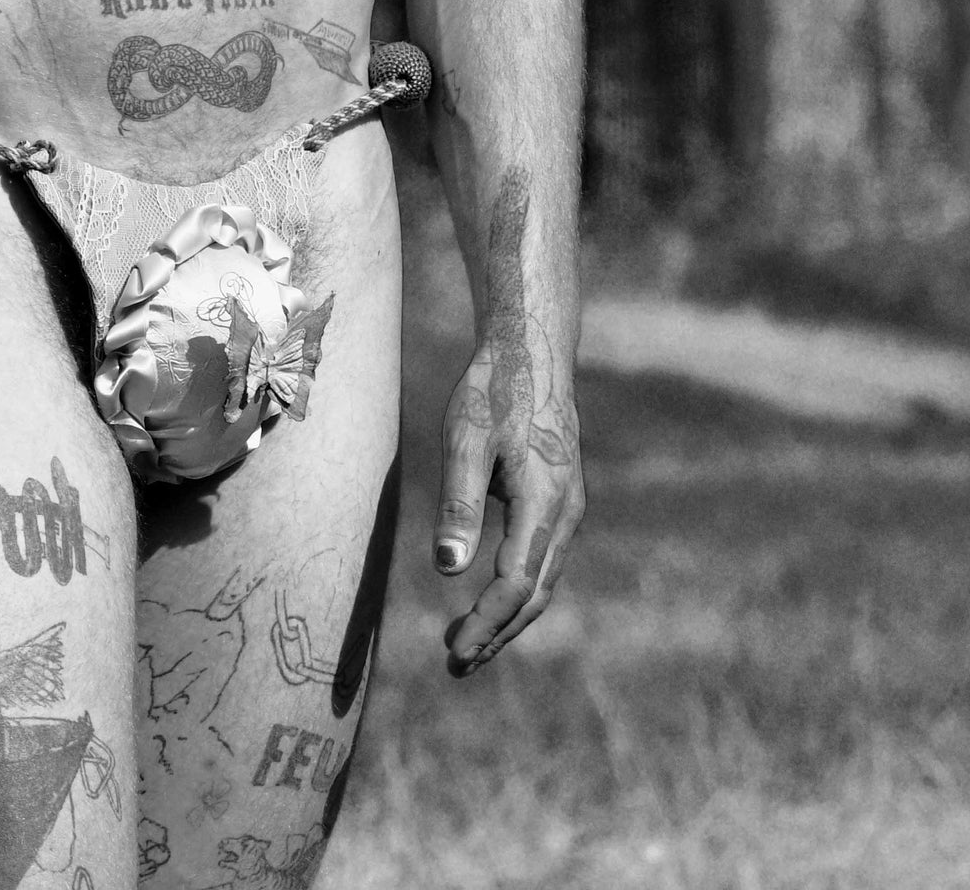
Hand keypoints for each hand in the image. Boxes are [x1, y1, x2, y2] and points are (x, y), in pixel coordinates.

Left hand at [432, 319, 583, 675]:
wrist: (532, 352)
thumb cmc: (493, 391)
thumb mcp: (465, 439)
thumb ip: (459, 503)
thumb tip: (447, 569)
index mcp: (545, 503)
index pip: (516, 584)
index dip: (486, 623)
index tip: (455, 651)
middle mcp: (565, 514)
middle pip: (535, 594)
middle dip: (497, 634)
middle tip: (456, 664)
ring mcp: (568, 508)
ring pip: (543, 581)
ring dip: (508, 618)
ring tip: (468, 646)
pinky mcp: (561, 501)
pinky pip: (544, 560)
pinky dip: (518, 590)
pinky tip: (490, 598)